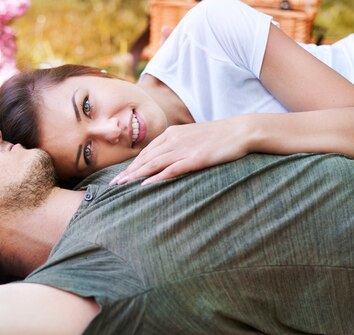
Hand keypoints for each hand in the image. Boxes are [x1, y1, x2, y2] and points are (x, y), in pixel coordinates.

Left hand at [110, 120, 248, 184]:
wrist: (240, 130)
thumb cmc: (219, 136)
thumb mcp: (193, 137)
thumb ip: (178, 145)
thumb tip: (167, 157)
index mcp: (172, 133)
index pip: (146, 151)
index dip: (132, 164)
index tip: (121, 175)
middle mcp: (174, 140)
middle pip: (145, 158)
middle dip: (128, 172)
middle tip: (113, 184)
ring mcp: (183, 149)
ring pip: (153, 164)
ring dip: (136, 176)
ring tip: (122, 186)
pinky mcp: (195, 159)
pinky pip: (171, 169)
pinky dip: (157, 177)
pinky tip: (145, 185)